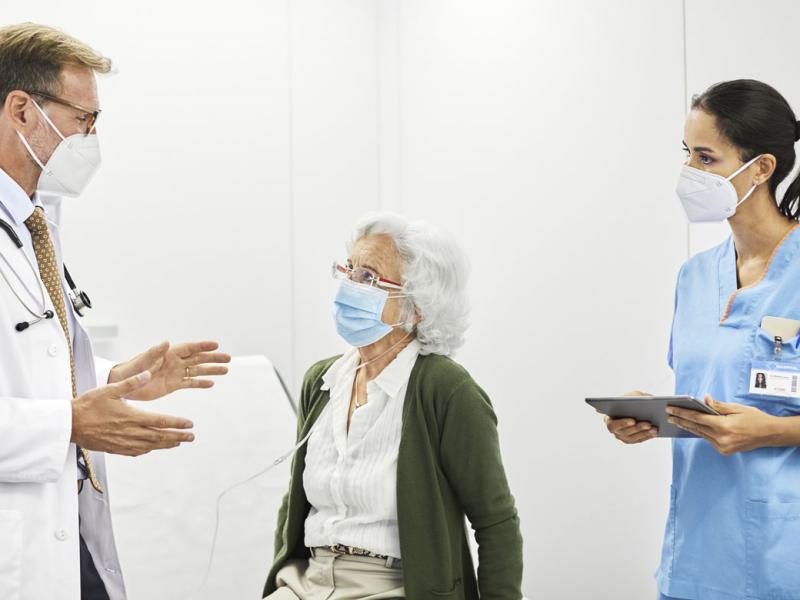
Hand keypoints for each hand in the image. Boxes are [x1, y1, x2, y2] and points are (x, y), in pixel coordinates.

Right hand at [71, 371, 195, 455]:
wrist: (69, 424)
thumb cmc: (88, 405)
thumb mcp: (109, 389)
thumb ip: (131, 382)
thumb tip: (148, 373)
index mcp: (131, 417)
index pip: (160, 421)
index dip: (177, 423)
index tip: (190, 424)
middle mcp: (130, 432)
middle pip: (159, 436)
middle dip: (178, 436)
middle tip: (191, 436)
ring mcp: (123, 442)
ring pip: (150, 446)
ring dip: (166, 444)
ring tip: (179, 442)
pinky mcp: (115, 448)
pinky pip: (136, 451)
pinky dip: (149, 449)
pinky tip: (154, 448)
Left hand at [108, 341, 230, 400]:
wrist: (123, 385)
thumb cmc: (130, 370)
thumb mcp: (142, 361)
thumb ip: (154, 352)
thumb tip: (166, 342)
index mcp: (168, 354)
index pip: (189, 348)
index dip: (203, 346)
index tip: (216, 345)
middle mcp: (174, 362)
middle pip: (198, 358)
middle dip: (213, 358)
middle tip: (228, 358)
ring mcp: (175, 373)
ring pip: (197, 370)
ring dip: (211, 370)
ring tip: (225, 370)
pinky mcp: (173, 385)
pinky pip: (190, 382)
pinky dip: (200, 383)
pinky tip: (211, 383)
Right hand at [603, 390, 657, 443]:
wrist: (638, 406)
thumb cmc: (633, 399)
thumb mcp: (633, 395)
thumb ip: (634, 398)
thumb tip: (640, 402)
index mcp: (608, 418)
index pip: (612, 424)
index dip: (622, 423)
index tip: (633, 420)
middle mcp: (614, 429)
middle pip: (624, 432)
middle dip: (637, 428)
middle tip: (648, 424)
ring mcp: (621, 436)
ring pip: (632, 437)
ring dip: (644, 433)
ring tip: (654, 428)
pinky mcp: (631, 439)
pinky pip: (638, 440)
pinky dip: (647, 436)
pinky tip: (655, 432)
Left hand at [666, 395, 779, 454]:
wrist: (770, 434)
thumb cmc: (754, 418)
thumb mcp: (736, 408)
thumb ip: (717, 406)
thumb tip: (703, 399)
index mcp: (724, 427)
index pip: (697, 418)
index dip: (682, 413)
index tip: (670, 409)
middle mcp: (722, 439)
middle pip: (695, 427)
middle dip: (681, 420)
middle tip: (668, 414)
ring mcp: (723, 447)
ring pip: (701, 434)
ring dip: (688, 426)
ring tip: (676, 420)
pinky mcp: (724, 451)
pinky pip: (708, 439)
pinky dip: (701, 432)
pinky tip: (691, 426)